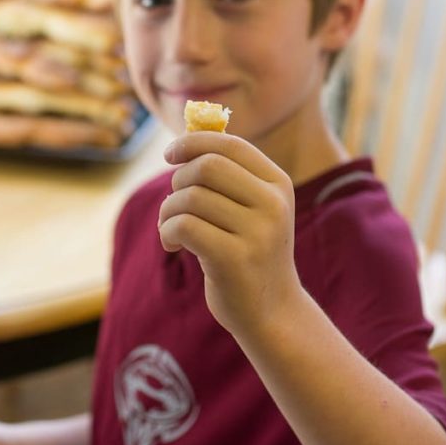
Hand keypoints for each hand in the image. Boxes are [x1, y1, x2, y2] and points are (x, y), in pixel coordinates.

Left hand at [159, 132, 299, 337]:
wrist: (271, 312)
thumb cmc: (249, 252)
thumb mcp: (250, 209)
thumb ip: (227, 174)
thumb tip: (187, 132)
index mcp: (278, 183)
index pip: (230, 145)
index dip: (193, 142)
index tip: (170, 154)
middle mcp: (274, 204)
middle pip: (207, 166)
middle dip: (178, 180)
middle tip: (174, 203)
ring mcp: (258, 232)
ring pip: (190, 197)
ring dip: (167, 211)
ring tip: (171, 229)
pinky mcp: (235, 259)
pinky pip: (184, 226)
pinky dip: (166, 231)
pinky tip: (172, 245)